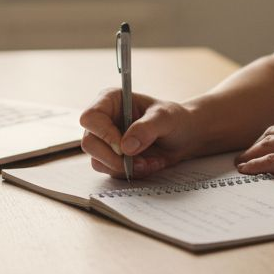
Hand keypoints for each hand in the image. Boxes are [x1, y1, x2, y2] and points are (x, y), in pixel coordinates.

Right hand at [78, 89, 199, 178]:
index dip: (103, 134)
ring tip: (149, 162)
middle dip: (114, 158)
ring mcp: (105, 140)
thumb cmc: (174, 119)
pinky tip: (148, 164)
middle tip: (139, 162)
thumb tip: (125, 147)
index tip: (123, 148)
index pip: (91, 117)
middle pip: (89, 143)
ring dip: (125, 168)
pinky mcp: (111, 158)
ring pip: (98, 161)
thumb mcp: (165, 118)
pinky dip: (130, 173)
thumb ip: (147, 128)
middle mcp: (103, 120)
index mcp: (110, 100)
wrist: (184, 137)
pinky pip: (111, 171)